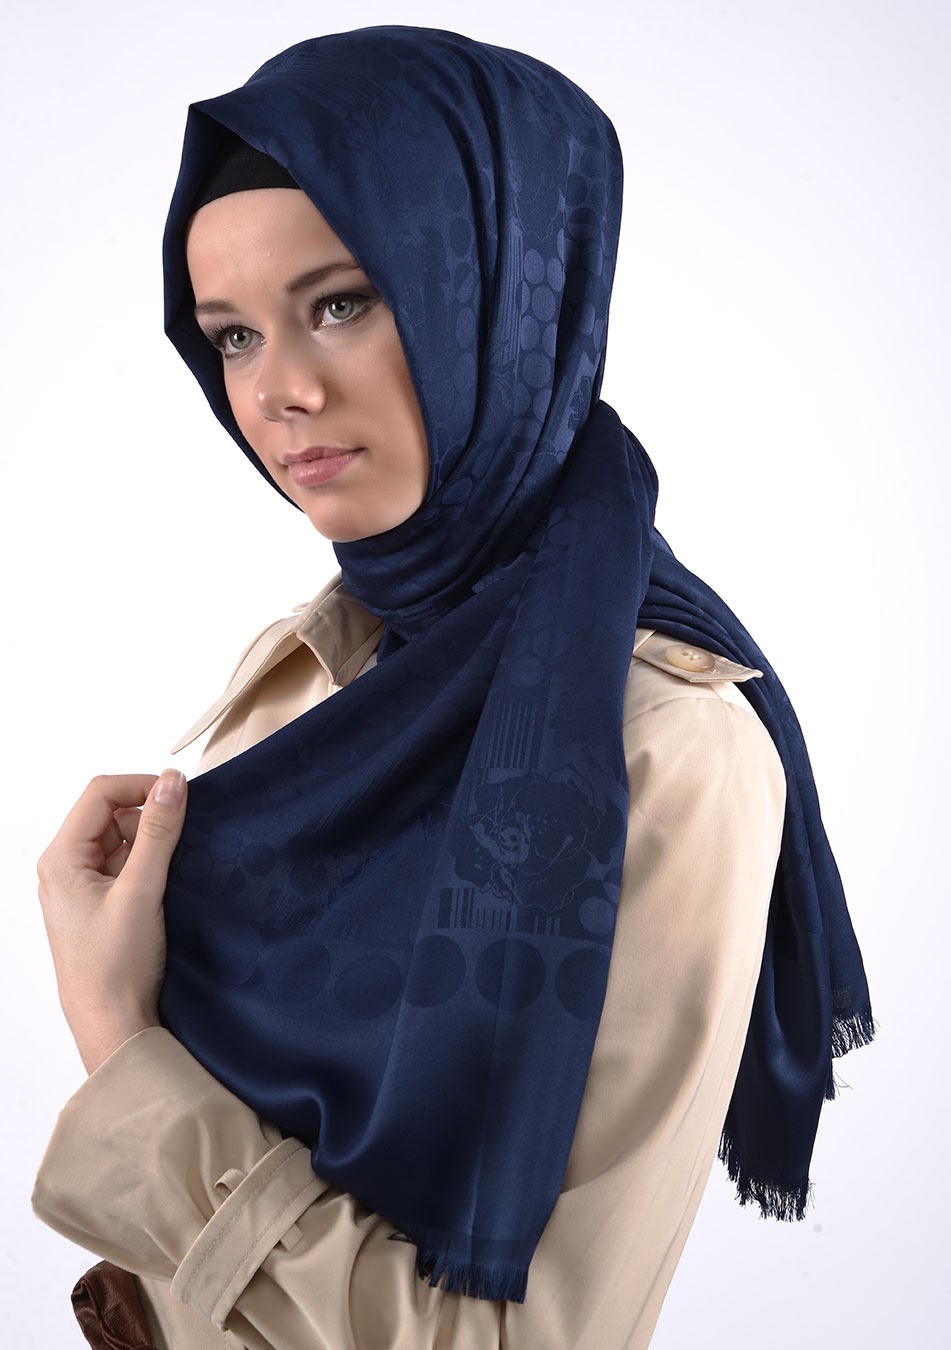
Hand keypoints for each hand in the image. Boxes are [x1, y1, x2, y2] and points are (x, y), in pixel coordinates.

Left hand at [37, 771, 187, 1074]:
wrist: (112, 1024)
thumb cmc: (115, 967)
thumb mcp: (141, 891)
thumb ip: (158, 833)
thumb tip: (173, 784)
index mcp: (61, 859)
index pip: (100, 793)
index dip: (141, 786)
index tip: (180, 794)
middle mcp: (65, 867)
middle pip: (110, 813)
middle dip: (148, 816)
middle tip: (183, 836)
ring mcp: (81, 886)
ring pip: (120, 839)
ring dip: (151, 842)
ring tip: (175, 866)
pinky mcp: (99, 903)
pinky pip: (125, 864)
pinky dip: (149, 863)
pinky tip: (167, 881)